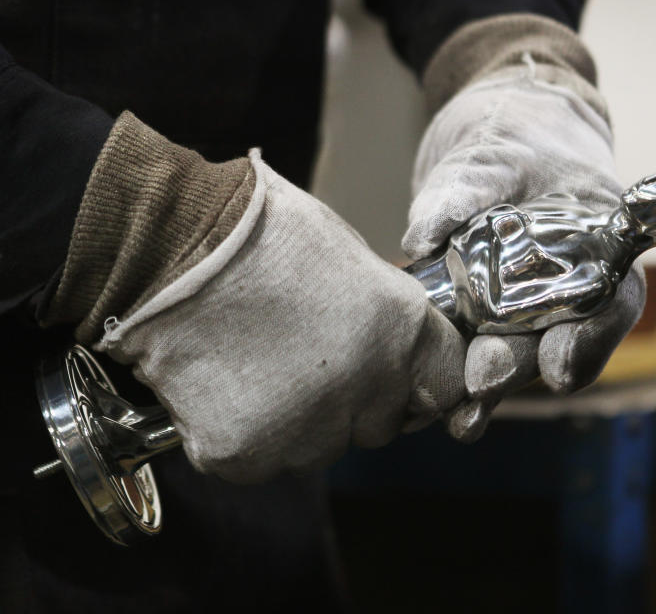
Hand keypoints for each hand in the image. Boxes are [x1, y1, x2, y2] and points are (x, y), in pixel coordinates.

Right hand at [98, 152, 465, 481]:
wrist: (170, 247)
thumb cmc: (260, 234)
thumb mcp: (352, 258)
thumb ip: (386, 316)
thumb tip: (393, 346)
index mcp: (401, 332)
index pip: (447, 386)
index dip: (422, 382)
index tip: (399, 378)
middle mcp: (367, 390)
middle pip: (380, 424)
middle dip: (354, 402)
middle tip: (306, 359)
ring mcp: (307, 431)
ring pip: (318, 446)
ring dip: (297, 421)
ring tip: (255, 363)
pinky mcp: (248, 455)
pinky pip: (259, 458)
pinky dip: (243, 432)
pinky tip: (223, 383)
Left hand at [405, 65, 644, 440]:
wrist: (497, 127)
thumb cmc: (519, 127)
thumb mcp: (499, 144)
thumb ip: (468, 184)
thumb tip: (422, 234)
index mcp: (602, 250)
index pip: (609, 307)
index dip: (589, 341)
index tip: (559, 367)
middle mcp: (567, 288)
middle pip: (554, 341)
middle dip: (520, 367)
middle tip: (484, 381)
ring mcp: (521, 304)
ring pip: (514, 354)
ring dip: (486, 387)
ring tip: (459, 418)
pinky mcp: (478, 310)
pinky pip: (469, 344)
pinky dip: (451, 369)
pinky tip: (427, 397)